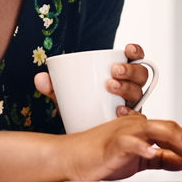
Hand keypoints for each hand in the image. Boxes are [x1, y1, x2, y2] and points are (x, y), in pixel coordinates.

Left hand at [32, 43, 150, 115]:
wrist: (80, 132)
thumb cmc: (79, 106)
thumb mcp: (65, 94)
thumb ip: (53, 86)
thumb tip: (40, 78)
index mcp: (121, 75)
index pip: (135, 59)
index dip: (136, 52)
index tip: (127, 49)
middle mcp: (131, 88)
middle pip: (141, 75)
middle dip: (130, 70)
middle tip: (113, 71)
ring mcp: (132, 106)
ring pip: (139, 93)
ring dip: (127, 87)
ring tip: (110, 86)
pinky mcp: (130, 123)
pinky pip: (137, 117)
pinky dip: (130, 113)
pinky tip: (118, 111)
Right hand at [63, 113, 181, 181]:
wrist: (72, 158)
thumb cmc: (101, 156)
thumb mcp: (139, 160)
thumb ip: (161, 159)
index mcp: (143, 129)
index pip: (173, 132)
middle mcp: (136, 126)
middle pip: (169, 129)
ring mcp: (125, 132)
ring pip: (155, 130)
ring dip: (175, 139)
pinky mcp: (113, 143)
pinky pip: (131, 142)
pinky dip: (143, 147)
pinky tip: (152, 154)